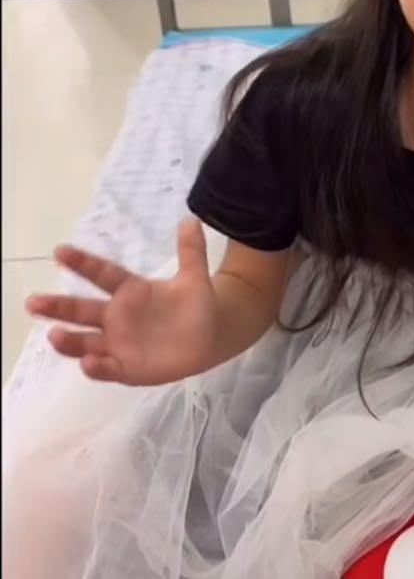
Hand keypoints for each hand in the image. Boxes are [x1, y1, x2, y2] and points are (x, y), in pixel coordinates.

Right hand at [26, 219, 218, 385]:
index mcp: (130, 290)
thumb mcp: (194, 277)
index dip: (82, 263)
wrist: (207, 339)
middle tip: (32, 301)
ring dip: (70, 340)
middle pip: (82, 310)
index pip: (102, 274)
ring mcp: (119, 343)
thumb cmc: (193, 306)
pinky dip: (97, 367)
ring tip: (53, 334)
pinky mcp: (127, 367)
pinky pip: (108, 368)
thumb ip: (191, 251)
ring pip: (87, 342)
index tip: (59, 251)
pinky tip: (88, 363)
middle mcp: (117, 317)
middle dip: (58, 306)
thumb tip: (191, 220)